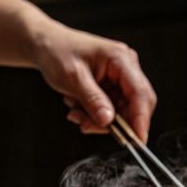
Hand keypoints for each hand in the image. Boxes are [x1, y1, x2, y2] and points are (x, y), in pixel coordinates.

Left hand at [34, 23, 156, 139]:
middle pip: (134, 105)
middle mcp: (126, 67)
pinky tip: (76, 105)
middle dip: (113, 122)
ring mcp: (119, 77)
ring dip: (97, 118)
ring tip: (75, 112)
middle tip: (87, 126)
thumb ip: (93, 100)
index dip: (141, 120)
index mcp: (121, 59)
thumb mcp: (73, 78)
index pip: (140, 94)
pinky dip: (93, 113)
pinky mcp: (112, 86)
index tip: (136, 141)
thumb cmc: (58, 52)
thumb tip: (108, 121)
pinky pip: (110, 109)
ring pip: (121, 111)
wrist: (46, 45)